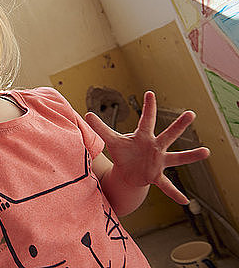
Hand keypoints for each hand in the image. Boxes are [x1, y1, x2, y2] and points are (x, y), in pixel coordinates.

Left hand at [85, 91, 209, 203]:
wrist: (128, 172)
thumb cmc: (123, 153)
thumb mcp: (112, 140)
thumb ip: (100, 128)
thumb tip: (87, 114)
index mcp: (143, 137)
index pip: (146, 119)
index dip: (148, 107)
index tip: (149, 93)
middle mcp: (155, 147)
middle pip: (168, 134)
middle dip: (179, 125)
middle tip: (191, 113)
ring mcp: (158, 161)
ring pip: (177, 157)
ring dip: (191, 155)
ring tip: (206, 151)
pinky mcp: (156, 176)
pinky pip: (167, 186)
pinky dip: (174, 193)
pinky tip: (185, 202)